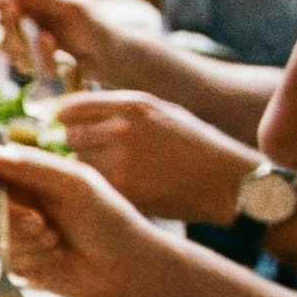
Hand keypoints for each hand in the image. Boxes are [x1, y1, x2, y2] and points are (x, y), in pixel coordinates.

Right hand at [0, 0, 147, 87]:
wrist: (111, 59)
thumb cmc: (98, 27)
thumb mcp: (74, 7)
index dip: (1, 1)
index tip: (14, 11)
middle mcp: (27, 11)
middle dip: (17, 32)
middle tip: (45, 36)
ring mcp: (26, 33)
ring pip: (6, 43)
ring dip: (30, 50)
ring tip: (56, 48)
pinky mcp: (29, 54)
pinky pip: (18, 61)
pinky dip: (37, 63)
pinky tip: (58, 61)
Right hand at [0, 142, 179, 296]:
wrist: (125, 267)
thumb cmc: (108, 218)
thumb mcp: (75, 183)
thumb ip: (30, 165)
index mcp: (26, 173)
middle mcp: (14, 199)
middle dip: (3, 213)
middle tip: (39, 222)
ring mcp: (12, 230)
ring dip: (22, 238)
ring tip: (56, 239)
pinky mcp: (15, 258)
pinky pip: (2, 257)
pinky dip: (30, 258)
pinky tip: (56, 257)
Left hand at [55, 90, 260, 224]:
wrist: (229, 183)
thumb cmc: (197, 145)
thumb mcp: (162, 112)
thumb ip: (120, 109)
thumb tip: (75, 111)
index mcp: (133, 105)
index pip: (71, 107)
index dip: (68, 118)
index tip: (71, 126)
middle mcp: (122, 129)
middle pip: (71, 136)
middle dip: (80, 144)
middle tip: (101, 153)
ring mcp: (120, 161)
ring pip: (79, 162)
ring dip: (91, 166)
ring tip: (120, 170)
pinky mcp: (123, 190)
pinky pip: (96, 184)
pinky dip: (103, 186)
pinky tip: (127, 185)